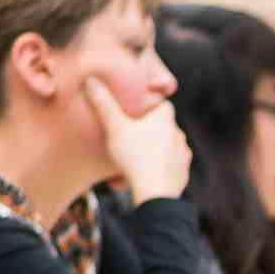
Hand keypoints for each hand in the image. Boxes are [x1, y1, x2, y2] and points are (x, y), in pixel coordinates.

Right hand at [84, 76, 190, 203]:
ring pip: (168, 148)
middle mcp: (178, 135)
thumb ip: (104, 104)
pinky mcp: (183, 175)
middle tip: (133, 136)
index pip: (162, 105)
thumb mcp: (115, 128)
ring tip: (138, 158)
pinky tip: (146, 175)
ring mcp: (183, 156)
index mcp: (165, 119)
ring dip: (156, 151)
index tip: (138, 110)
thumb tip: (91, 80)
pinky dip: (160, 169)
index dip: (151, 106)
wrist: (156, 193)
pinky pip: (170, 168)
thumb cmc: (135, 157)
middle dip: (151, 130)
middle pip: (165, 127)